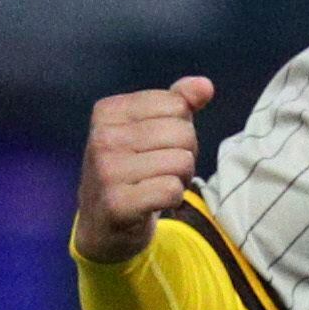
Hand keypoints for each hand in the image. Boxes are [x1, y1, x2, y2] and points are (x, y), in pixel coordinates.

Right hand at [74, 77, 214, 261]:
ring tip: (157, 186)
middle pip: (182, 133)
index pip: (176, 105)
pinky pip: (172, 190)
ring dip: (181, 179)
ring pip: (181, 161)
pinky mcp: (116, 202)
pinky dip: (173, 199)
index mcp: (109, 111)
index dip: (181, 128)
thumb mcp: (153, 130)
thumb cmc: (135, 169)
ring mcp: (106, 170)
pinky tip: (154, 202)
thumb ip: (179, 103)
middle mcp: (102, 137)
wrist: (103, 224)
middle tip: (161, 170)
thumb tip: (205, 85)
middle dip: (185, 154)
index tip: (159, 146)